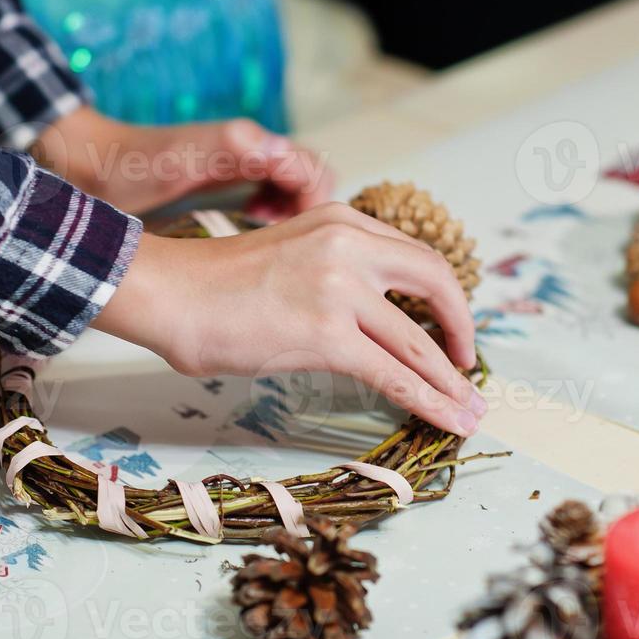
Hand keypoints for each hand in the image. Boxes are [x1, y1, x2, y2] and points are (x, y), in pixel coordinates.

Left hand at [35, 108, 332, 218]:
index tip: (298, 238)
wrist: (95, 165)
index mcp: (249, 141)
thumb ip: (235, 149)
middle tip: (287, 241)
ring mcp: (243, 162)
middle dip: (310, 211)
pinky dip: (277, 213)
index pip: (313, 171)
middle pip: (312, 178)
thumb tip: (281, 152)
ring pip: (296, 188)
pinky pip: (275, 193)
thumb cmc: (132, 165)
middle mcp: (253, 147)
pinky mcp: (232, 177)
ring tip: (273, 236)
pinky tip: (256, 226)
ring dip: (295, 213)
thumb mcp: (183, 159)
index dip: (314, 206)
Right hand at [93, 202, 484, 434]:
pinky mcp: (327, 334)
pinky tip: (445, 418)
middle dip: (461, 330)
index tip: (450, 326)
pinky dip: (429, 400)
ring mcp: (340, 288)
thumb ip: (333, 268)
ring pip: (418, 341)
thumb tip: (369, 318)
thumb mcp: (289, 251)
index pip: (415, 255)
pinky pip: (394, 373)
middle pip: (435, 283)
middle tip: (468, 364)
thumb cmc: (214, 284)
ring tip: (469, 409)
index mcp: (342, 220)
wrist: (170, 293)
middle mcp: (349, 244)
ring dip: (450, 381)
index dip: (443, 296)